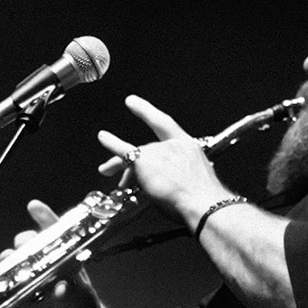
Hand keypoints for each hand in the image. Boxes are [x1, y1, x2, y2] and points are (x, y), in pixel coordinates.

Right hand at [6, 199, 102, 307]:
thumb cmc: (85, 306)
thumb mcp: (83, 298)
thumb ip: (72, 292)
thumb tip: (61, 288)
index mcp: (63, 254)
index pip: (53, 230)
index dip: (43, 216)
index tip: (34, 207)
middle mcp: (44, 261)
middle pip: (27, 242)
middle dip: (23, 241)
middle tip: (23, 247)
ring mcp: (30, 276)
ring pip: (13, 261)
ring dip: (10, 260)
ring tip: (12, 264)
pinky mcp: (19, 294)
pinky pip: (6, 285)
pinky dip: (2, 283)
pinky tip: (2, 284)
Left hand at [98, 95, 233, 226]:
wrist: (204, 204)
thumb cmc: (204, 199)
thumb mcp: (196, 182)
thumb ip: (180, 177)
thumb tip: (165, 186)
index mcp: (188, 148)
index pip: (165, 125)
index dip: (147, 112)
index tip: (134, 103)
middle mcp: (173, 145)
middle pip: (147, 148)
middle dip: (135, 162)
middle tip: (123, 177)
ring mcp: (158, 151)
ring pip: (134, 155)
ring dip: (120, 165)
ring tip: (107, 169)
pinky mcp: (145, 161)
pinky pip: (123, 151)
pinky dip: (111, 143)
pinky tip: (103, 137)